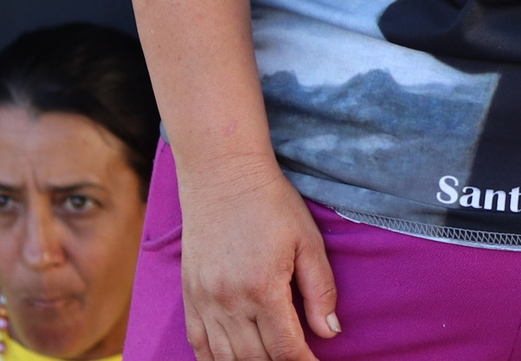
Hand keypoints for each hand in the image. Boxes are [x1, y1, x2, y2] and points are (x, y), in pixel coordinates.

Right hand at [174, 155, 338, 360]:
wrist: (223, 177)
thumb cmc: (273, 205)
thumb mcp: (308, 242)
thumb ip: (321, 290)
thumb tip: (330, 333)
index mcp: (264, 288)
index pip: (286, 347)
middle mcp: (230, 302)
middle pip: (255, 358)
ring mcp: (205, 302)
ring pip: (225, 358)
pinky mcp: (189, 297)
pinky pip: (197, 344)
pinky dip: (215, 360)